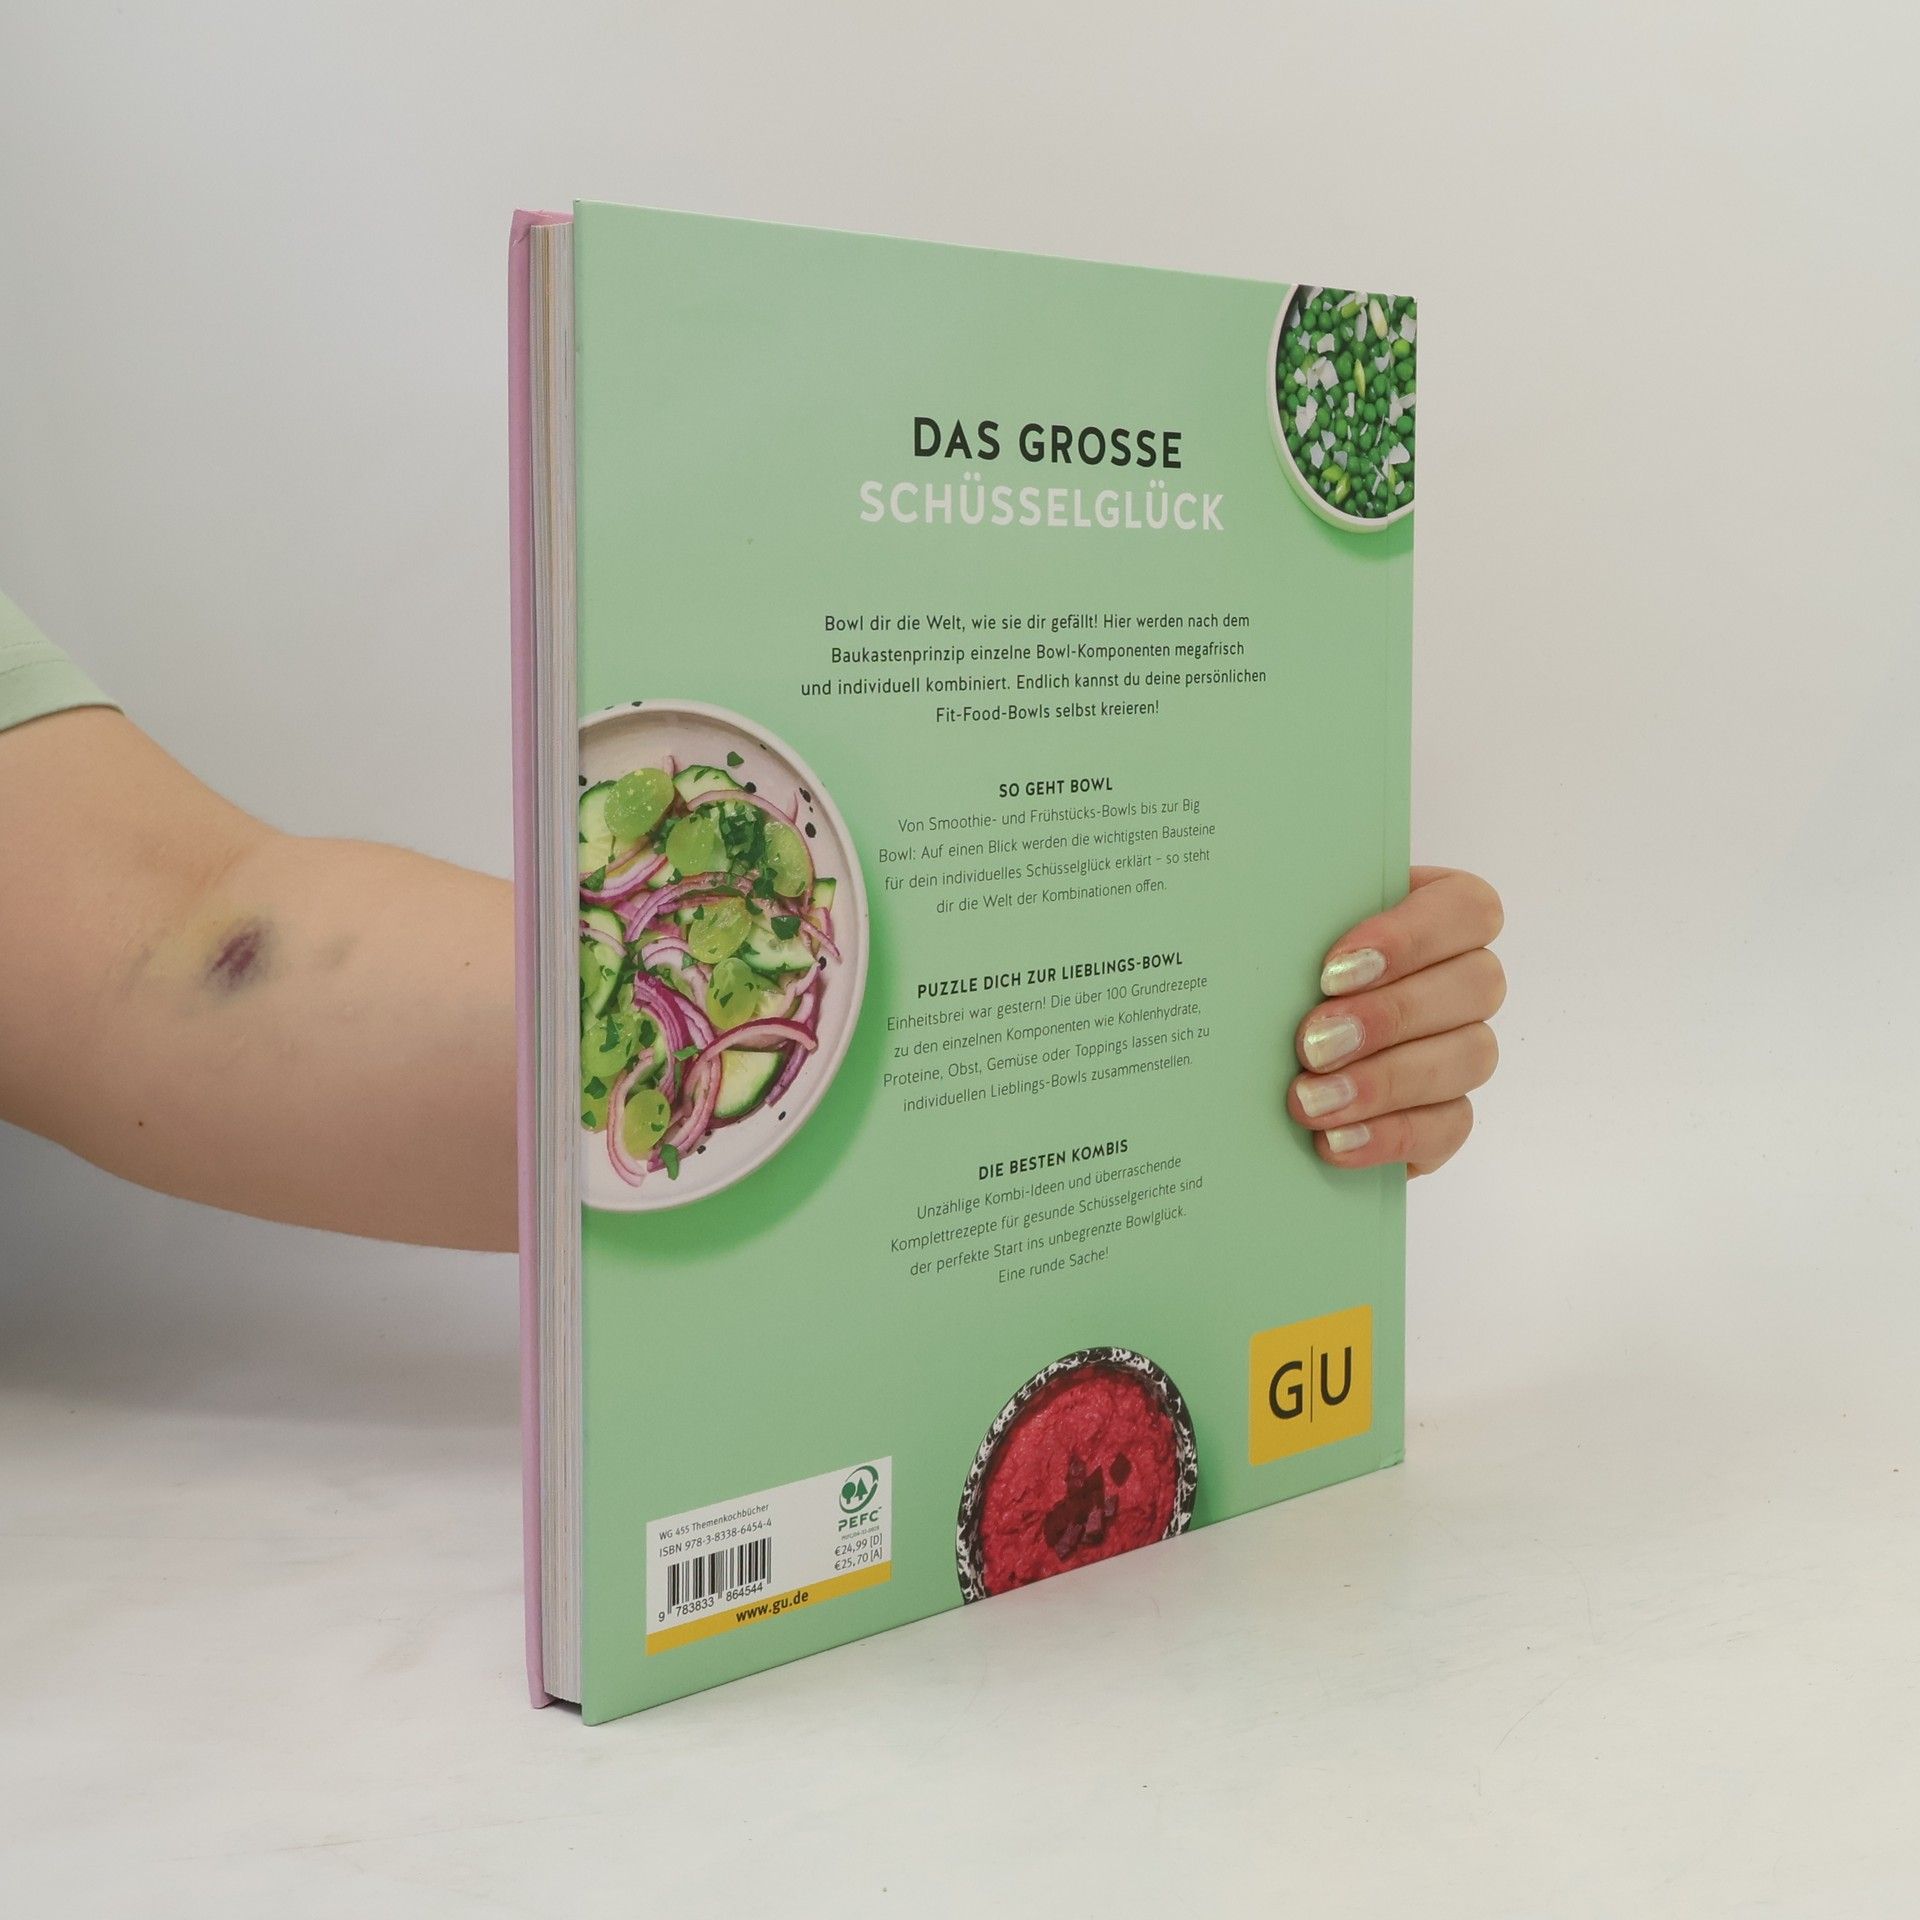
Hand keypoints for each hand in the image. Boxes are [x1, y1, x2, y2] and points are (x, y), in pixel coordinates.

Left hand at [1288, 867, 1504, 1176]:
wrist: (1256, 1060)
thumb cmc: (1279, 975)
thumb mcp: (1284, 939)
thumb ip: (1295, 924)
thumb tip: (1264, 922)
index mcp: (1436, 914)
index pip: (1467, 908)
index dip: (1410, 937)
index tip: (1332, 970)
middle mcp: (1464, 979)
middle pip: (1477, 984)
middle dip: (1390, 1016)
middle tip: (1311, 1042)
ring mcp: (1464, 1048)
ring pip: (1470, 1056)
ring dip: (1386, 1080)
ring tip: (1310, 1098)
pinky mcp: (1446, 1115)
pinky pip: (1449, 1125)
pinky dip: (1388, 1134)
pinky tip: (1332, 1140)